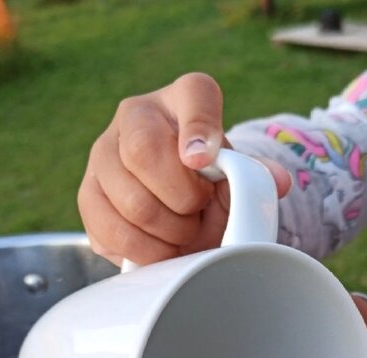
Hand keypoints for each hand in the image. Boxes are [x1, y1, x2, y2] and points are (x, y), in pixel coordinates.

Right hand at [78, 73, 291, 265]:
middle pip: (144, 153)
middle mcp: (133, 117)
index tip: (204, 162)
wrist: (175, 204)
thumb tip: (278, 182)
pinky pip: (110, 231)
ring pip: (130, 202)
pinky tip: (160, 248)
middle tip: (197, 212)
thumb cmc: (208, 184)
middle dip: (182, 199)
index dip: (200, 127)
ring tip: (182, 232)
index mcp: (181, 100)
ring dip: (167, 232)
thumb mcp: (234, 176)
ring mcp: (102, 155)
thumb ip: (255, 176)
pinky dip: (144, 252)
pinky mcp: (87, 197)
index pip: (194, 96)